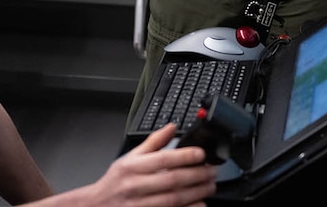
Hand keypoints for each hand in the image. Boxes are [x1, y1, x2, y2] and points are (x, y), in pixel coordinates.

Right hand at [85, 124, 216, 205]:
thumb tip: (172, 127)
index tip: (201, 154)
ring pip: (173, 199)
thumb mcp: (128, 158)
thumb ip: (153, 143)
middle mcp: (135, 186)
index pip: (162, 159)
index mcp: (132, 167)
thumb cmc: (115, 183)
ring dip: (196, 193)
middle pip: (172, 180)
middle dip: (196, 175)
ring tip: (210, 186)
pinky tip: (199, 204)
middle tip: (212, 171)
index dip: (184, 156)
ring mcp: (139, 205)